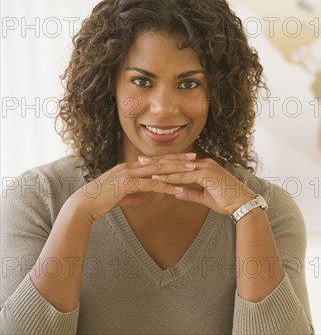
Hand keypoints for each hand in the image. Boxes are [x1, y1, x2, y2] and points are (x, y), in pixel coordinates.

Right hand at [70, 153, 198, 221]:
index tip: (185, 158)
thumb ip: (132, 195)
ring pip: (158, 170)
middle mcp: (131, 167)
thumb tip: (142, 198)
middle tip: (195, 158)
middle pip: (159, 161)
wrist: (84, 205)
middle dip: (178, 159)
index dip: (171, 158)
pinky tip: (177, 189)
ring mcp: (129, 174)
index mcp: (130, 168)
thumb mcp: (120, 197)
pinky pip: (150, 184)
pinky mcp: (127, 184)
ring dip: (176, 170)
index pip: (155, 161)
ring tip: (192, 170)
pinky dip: (165, 186)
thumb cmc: (100, 201)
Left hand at [141, 155, 256, 214]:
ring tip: (144, 167)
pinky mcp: (207, 175)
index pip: (179, 162)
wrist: (243, 204)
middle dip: (157, 160)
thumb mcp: (205, 197)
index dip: (163, 162)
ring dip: (159, 167)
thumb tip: (176, 192)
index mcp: (204, 166)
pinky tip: (158, 178)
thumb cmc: (228, 201)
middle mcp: (204, 163)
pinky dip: (170, 177)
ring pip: (177, 166)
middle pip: (175, 160)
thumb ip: (191, 193)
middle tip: (140, 160)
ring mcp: (206, 167)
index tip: (148, 163)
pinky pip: (184, 176)